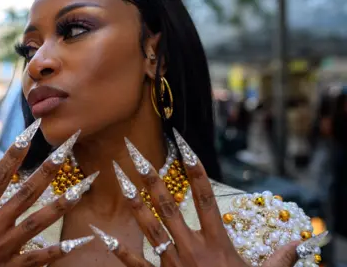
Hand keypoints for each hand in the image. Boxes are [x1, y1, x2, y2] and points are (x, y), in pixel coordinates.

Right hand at [0, 123, 95, 266]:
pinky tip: (78, 240)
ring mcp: (5, 247)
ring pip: (39, 221)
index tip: (30, 133)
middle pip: (26, 193)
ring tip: (81, 189)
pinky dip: (59, 250)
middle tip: (65, 152)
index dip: (15, 153)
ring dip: (62, 204)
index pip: (0, 176)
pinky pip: (40, 257)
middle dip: (47, 170)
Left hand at [90, 129, 299, 266]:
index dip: (195, 170)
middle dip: (151, 178)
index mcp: (216, 241)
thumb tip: (298, 243)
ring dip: (135, 203)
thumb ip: (279, 259)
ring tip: (119, 181)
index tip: (184, 147)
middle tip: (134, 155)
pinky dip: (120, 250)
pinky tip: (104, 236)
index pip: (204, 197)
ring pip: (150, 227)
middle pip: (169, 205)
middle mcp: (191, 246)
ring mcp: (173, 262)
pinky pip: (137, 263)